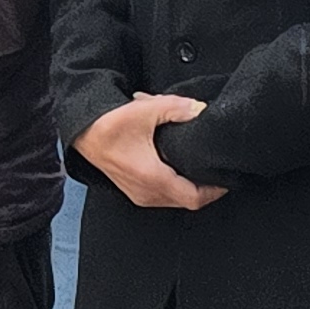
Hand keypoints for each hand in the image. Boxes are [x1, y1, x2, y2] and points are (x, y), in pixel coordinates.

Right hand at [73, 95, 227, 212]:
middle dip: (204, 187)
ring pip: (175, 199)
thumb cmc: (106, 126)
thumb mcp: (146, 110)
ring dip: (188, 186)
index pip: (195, 198)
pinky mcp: (133, 190)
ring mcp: (139, 194)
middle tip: (215, 170)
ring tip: (195, 167)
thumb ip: (177, 108)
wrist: (82, 133)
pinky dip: (174, 184)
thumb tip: (199, 110)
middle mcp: (146, 192)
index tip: (227, 179)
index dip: (216, 191)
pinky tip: (175, 166)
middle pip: (188, 201)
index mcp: (153, 177)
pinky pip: (162, 195)